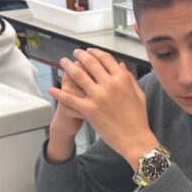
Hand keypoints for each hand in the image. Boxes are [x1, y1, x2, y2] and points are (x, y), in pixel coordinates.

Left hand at [48, 48, 155, 164]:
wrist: (135, 140)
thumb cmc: (139, 119)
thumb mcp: (139, 95)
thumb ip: (130, 78)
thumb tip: (121, 65)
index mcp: (122, 79)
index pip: (106, 58)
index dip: (95, 52)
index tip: (89, 51)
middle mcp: (110, 84)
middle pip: (90, 63)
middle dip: (80, 55)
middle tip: (74, 53)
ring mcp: (98, 97)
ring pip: (78, 75)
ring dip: (68, 67)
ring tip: (63, 63)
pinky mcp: (89, 110)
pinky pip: (70, 99)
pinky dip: (59, 93)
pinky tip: (52, 89)